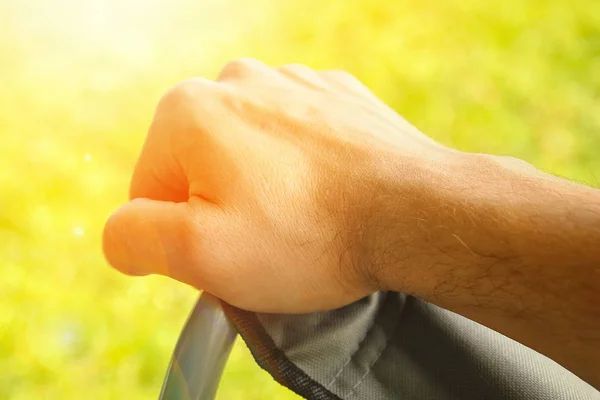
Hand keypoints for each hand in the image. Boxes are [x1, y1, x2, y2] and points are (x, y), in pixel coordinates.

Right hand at [102, 59, 458, 312]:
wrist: (416, 212)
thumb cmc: (309, 235)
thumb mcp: (200, 255)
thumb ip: (134, 238)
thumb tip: (122, 232)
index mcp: (188, 111)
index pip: (151, 190)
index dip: (182, 234)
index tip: (228, 250)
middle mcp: (237, 80)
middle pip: (201, 166)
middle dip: (222, 206)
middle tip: (269, 239)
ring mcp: (292, 82)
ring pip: (250, 152)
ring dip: (264, 187)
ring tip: (304, 218)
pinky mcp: (334, 96)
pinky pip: (297, 140)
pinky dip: (303, 168)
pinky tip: (329, 192)